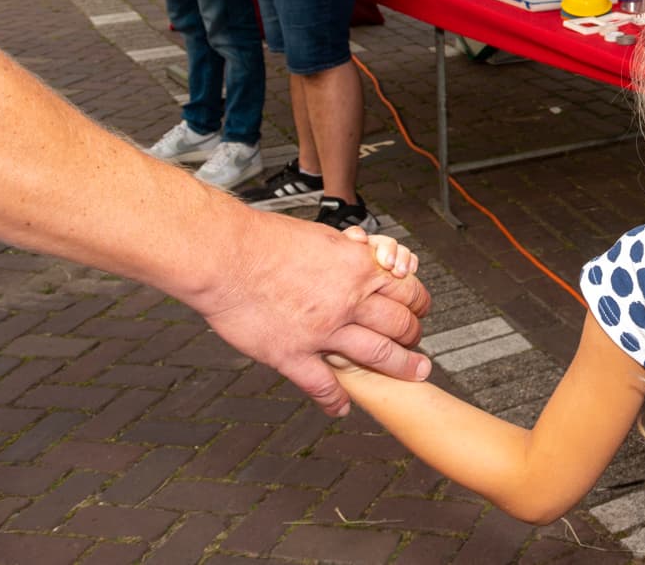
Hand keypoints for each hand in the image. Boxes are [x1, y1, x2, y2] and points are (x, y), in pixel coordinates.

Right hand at [189, 210, 431, 415]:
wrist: (225, 256)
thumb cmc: (265, 240)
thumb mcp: (322, 237)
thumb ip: (345, 254)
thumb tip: (360, 253)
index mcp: (357, 268)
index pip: (407, 289)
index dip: (419, 302)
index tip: (419, 310)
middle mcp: (348, 301)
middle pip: (400, 324)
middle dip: (414, 336)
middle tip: (417, 343)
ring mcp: (322, 331)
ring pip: (377, 355)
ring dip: (400, 367)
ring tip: (414, 374)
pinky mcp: (292, 354)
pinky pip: (323, 385)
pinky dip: (336, 400)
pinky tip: (341, 408)